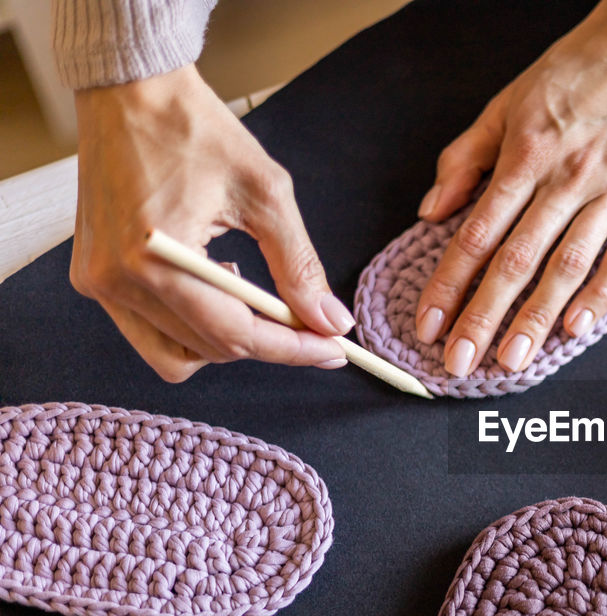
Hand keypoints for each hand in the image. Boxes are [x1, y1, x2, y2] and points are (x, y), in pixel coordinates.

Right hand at [70, 65, 351, 381]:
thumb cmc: (194, 128)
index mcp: (157, 259)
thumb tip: (329, 320)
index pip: (237, 335)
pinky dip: (190, 324)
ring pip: (176, 355)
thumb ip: (299, 266)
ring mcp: (98, 282)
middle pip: (211, 349)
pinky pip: (149, 332)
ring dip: (225, 338)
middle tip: (308, 320)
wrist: (130, 90)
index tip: (333, 348)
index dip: (293, 348)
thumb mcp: (266, 194)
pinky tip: (212, 283)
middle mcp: (117, 280)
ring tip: (246, 289)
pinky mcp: (92, 277)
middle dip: (268, 340)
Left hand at [414, 0, 606, 375]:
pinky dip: (602, 294)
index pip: (476, 232)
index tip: (430, 324)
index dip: (448, 284)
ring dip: (537, 317)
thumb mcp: (508, 102)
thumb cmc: (577, 71)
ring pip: (568, 265)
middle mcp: (566, 176)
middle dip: (484, 317)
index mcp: (525, 153)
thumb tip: (432, 210)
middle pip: (516, 259)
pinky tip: (577, 328)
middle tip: (462, 362)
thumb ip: (466, 157)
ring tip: (513, 359)